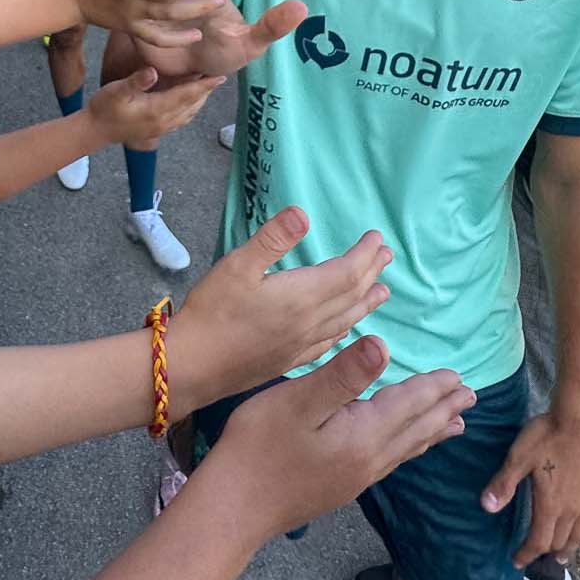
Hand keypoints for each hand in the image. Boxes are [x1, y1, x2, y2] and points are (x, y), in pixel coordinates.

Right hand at [88, 66, 224, 144]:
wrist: (96, 131)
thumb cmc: (104, 108)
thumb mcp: (116, 90)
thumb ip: (136, 81)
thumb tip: (153, 71)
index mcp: (157, 110)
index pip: (186, 95)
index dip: (204, 85)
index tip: (220, 77)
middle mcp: (164, 121)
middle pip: (193, 105)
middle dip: (207, 91)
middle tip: (219, 76)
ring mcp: (162, 128)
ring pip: (189, 113)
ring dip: (200, 100)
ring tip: (208, 86)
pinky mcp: (158, 130)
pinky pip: (182, 119)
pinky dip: (191, 108)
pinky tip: (192, 101)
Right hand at [167, 205, 391, 409]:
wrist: (192, 367)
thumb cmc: (212, 312)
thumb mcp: (237, 266)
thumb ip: (272, 239)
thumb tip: (303, 213)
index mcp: (302, 297)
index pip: (347, 272)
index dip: (365, 254)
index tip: (377, 237)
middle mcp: (310, 323)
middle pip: (352, 295)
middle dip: (371, 272)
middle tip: (386, 255)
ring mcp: (302, 345)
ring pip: (346, 320)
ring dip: (366, 301)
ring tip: (382, 290)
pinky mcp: (290, 361)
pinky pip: (330, 341)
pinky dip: (346, 328)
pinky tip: (346, 328)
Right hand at [195, 338, 473, 540]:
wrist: (233, 508)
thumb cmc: (258, 447)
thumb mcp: (297, 401)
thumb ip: (344, 375)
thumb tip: (384, 346)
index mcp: (364, 434)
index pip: (409, 405)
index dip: (433, 388)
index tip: (458, 376)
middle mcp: (369, 460)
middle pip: (416, 429)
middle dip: (442, 410)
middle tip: (470, 397)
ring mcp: (356, 478)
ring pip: (406, 449)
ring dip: (431, 432)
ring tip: (454, 425)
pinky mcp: (341, 488)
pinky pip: (390, 462)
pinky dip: (408, 449)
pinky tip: (401, 450)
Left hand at [481, 412, 579, 566]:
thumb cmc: (548, 435)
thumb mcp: (519, 458)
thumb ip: (504, 484)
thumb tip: (487, 508)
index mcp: (551, 505)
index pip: (539, 541)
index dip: (527, 554)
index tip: (517, 561)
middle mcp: (573, 507)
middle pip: (561, 540)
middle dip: (546, 552)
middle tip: (536, 556)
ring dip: (570, 546)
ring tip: (564, 555)